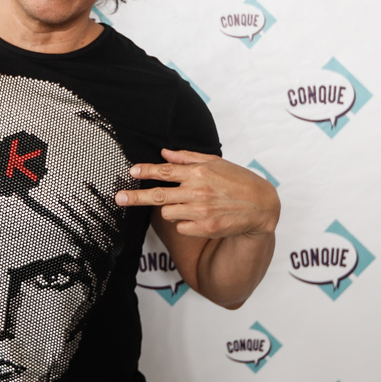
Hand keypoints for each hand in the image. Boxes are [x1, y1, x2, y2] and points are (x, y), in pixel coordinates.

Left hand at [115, 149, 278, 238]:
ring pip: (167, 212)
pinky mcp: (204, 228)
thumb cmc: (237, 181)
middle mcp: (197, 191)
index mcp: (198, 172)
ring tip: (188, 204)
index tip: (131, 171)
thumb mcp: (215, 163)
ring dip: (170, 209)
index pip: (165, 171)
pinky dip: (185, 222)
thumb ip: (188, 158)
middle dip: (135, 197)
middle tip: (119, 198)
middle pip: (157, 195)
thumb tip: (164, 153)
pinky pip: (181, 227)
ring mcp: (200, 211)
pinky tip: (199, 216)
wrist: (261, 206)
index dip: (146, 171)